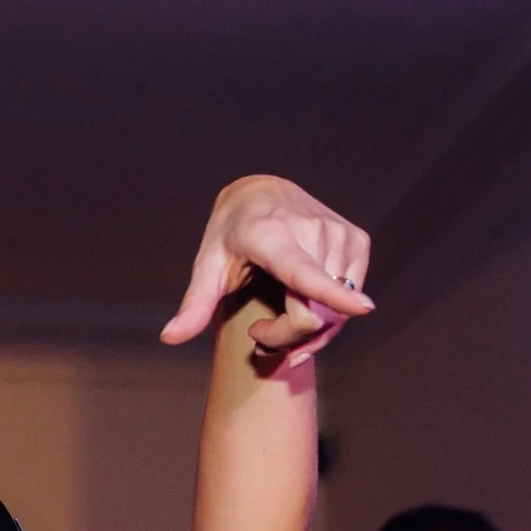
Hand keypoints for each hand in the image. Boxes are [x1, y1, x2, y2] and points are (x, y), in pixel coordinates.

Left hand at [161, 175, 375, 362]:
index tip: (362, 308)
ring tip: (279, 318)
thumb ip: (194, 305)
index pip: (302, 272)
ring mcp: (338, 233)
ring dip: (309, 331)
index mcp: (269, 235)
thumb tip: (169, 337)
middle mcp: (309, 229)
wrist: (260, 193)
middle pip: (313, 311)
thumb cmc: (230, 237)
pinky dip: (331, 315)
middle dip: (288, 337)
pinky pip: (350, 297)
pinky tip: (306, 306)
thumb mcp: (207, 267)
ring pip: (336, 311)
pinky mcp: (356, 239)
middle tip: (260, 335)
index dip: (332, 295)